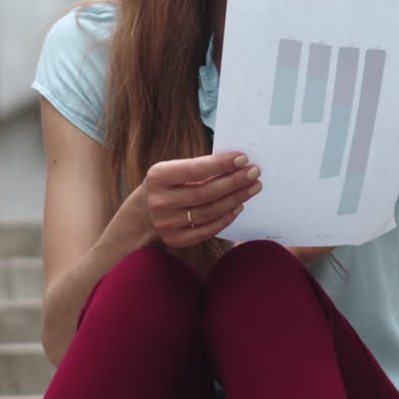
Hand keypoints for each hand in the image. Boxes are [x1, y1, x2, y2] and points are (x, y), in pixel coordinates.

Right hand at [134, 151, 262, 248]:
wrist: (143, 213)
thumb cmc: (167, 184)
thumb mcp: (172, 170)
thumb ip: (198, 167)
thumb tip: (236, 164)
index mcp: (158, 177)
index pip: (195, 170)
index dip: (221, 164)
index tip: (243, 158)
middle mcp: (160, 201)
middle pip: (205, 193)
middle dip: (234, 182)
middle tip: (255, 173)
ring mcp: (166, 223)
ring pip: (209, 212)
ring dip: (235, 199)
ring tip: (252, 188)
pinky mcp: (174, 239)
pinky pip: (207, 230)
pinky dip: (225, 219)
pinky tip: (239, 206)